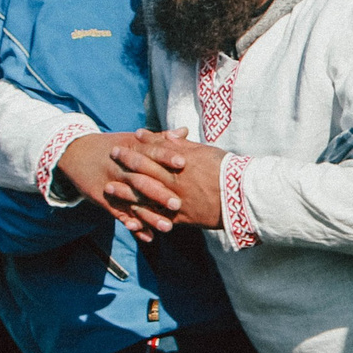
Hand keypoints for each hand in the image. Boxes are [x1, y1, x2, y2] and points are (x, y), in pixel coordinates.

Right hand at [56, 130, 185, 236]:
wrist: (75, 152)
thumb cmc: (113, 146)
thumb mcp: (132, 140)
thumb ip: (159, 139)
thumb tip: (185, 131)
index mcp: (130, 151)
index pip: (149, 152)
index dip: (165, 157)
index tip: (183, 162)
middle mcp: (121, 169)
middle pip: (141, 181)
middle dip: (159, 193)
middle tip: (178, 204)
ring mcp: (111, 185)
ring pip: (131, 202)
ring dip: (149, 216)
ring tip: (167, 227)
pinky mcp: (104, 200)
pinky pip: (119, 214)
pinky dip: (133, 225)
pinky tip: (147, 236)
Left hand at [110, 129, 226, 233]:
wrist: (242, 197)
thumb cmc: (226, 170)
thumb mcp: (205, 152)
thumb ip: (182, 145)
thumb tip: (166, 134)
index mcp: (181, 164)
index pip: (155, 152)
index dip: (138, 146)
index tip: (127, 139)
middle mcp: (174, 182)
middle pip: (145, 171)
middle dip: (127, 163)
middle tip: (112, 156)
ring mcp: (176, 201)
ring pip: (145, 197)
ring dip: (125, 193)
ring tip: (110, 188)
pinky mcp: (181, 218)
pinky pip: (157, 219)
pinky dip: (143, 218)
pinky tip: (129, 216)